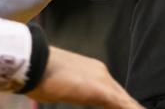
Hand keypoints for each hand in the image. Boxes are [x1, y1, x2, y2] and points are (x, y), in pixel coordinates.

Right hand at [27, 46, 142, 108]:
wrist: (33, 61)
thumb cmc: (39, 73)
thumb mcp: (59, 85)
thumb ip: (72, 90)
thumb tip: (67, 92)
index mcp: (94, 71)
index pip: (114, 93)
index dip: (123, 105)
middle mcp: (101, 73)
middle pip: (123, 98)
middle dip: (130, 108)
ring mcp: (102, 80)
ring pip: (125, 102)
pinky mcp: (100, 90)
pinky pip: (123, 105)